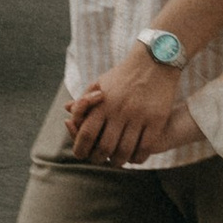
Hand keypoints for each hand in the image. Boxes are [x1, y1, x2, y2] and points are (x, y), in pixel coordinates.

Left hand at [64, 40, 179, 165]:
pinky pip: (145, 147)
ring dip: (119, 161)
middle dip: (99, 158)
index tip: (81, 155)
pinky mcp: (156, 119)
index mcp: (102, 102)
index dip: (81, 149)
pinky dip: (138, 157)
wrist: (154, 61)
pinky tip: (135, 157)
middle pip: (104, 146)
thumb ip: (85, 100)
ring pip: (125, 150)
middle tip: (100, 160)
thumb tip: (67, 111)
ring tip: (118, 161)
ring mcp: (138, 115)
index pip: (86, 134)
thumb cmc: (123, 74)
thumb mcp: (100, 83)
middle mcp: (119, 110)